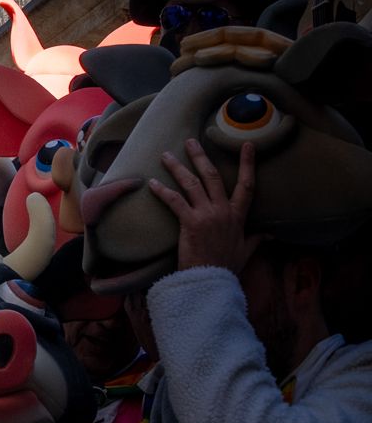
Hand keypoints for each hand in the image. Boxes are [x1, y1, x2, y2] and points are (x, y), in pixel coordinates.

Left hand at [148, 139, 261, 273]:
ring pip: (191, 184)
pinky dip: (162, 191)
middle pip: (213, 176)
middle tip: (190, 141)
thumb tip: (270, 234)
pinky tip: (152, 183)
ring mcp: (207, 215)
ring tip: (165, 155)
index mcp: (238, 216)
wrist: (211, 280)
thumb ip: (256, 238)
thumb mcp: (246, 250)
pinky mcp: (190, 222)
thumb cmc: (226, 266)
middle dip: (201, 157)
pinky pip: (175, 201)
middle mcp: (223, 211)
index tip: (247, 145)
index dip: (248, 164)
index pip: (247, 185)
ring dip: (177, 167)